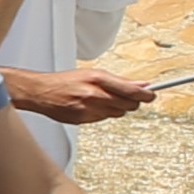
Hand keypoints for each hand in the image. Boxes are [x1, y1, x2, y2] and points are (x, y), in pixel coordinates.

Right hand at [3, 61, 152, 124]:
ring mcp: (89, 108)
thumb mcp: (93, 74)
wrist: (41, 92)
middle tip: (129, 98)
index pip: (132, 91)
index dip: (146, 95)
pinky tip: (92, 107)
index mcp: (99, 79)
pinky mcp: (83, 119)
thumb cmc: (65, 81)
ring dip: (116, 108)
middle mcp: (95, 94)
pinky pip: (103, 119)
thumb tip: (141, 85)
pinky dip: (102, 114)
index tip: (152, 95)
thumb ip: (119, 81)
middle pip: (128, 104)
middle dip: (132, 102)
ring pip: (117, 113)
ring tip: (104, 100)